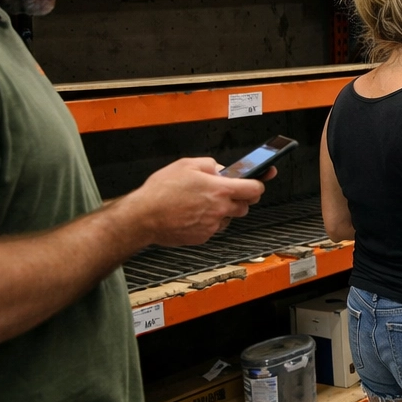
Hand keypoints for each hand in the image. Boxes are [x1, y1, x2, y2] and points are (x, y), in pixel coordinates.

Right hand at [120, 158, 266, 246]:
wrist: (143, 217)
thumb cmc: (161, 191)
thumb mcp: (187, 164)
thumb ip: (210, 164)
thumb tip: (221, 169)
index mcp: (220, 189)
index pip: (255, 189)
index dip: (258, 184)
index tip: (258, 182)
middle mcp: (220, 209)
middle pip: (245, 206)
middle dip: (239, 198)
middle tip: (224, 192)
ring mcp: (212, 225)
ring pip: (230, 218)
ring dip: (223, 211)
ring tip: (203, 203)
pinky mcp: (203, 237)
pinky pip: (214, 228)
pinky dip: (209, 222)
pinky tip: (193, 214)